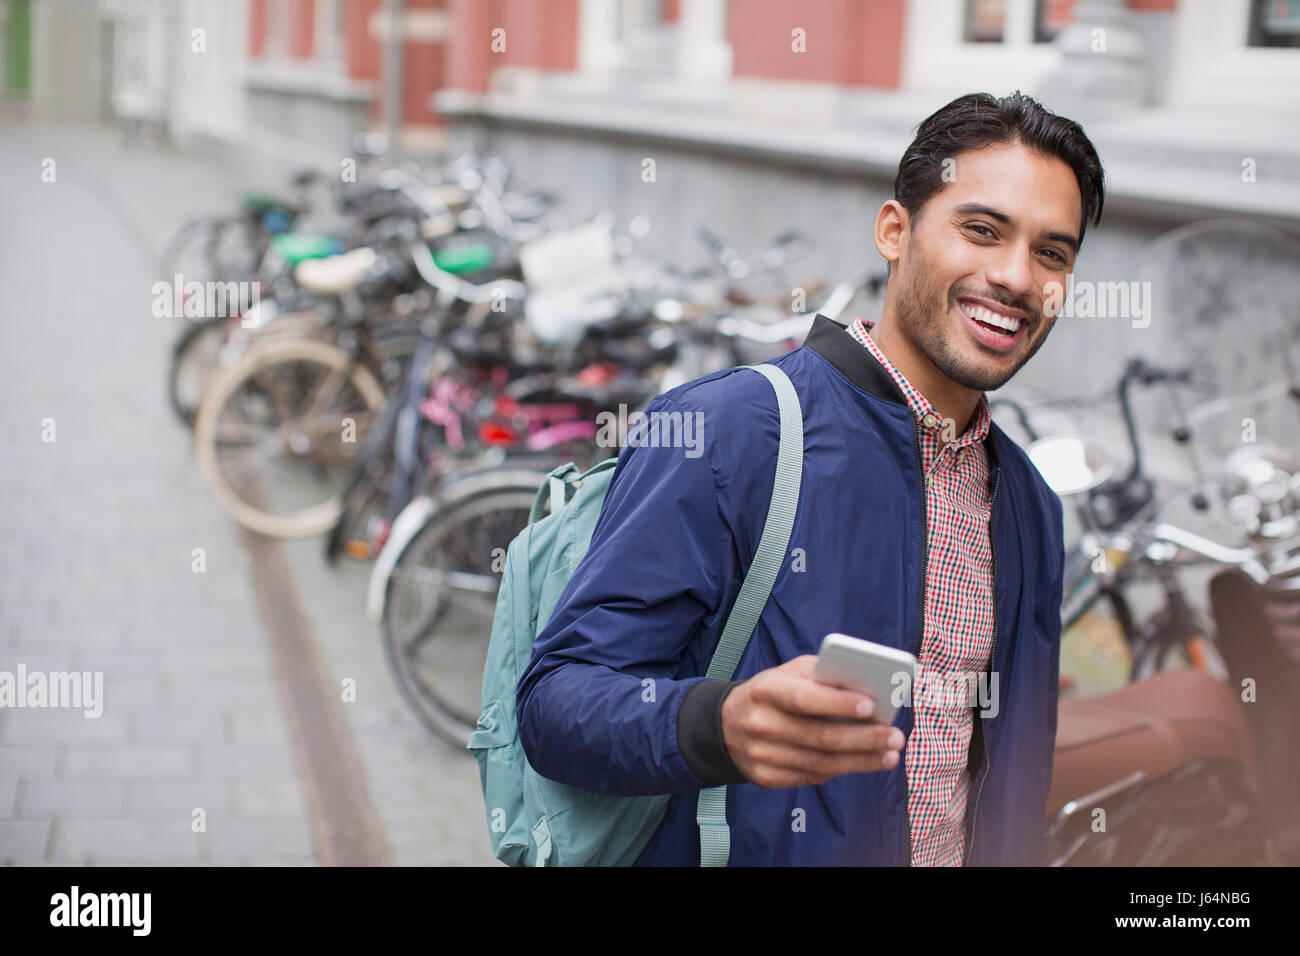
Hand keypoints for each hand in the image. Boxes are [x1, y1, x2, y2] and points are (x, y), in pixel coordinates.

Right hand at [720, 655, 905, 788]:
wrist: (726, 725)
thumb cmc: (771, 693)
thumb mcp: (789, 673)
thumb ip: (822, 675)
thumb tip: (866, 688)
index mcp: (766, 690)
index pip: (804, 698)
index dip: (838, 703)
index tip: (871, 705)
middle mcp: (761, 723)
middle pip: (820, 736)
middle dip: (864, 738)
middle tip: (895, 737)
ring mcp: (762, 754)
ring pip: (822, 763)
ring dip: (862, 760)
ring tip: (890, 755)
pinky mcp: (766, 777)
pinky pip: (812, 777)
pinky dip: (842, 771)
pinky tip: (864, 763)